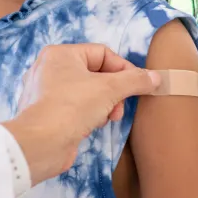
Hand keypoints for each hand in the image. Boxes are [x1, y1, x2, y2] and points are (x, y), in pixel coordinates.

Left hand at [1, 43, 160, 185]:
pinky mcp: (47, 114)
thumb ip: (135, 80)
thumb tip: (156, 77)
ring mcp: (46, 92)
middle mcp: (50, 68)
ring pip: (87, 92)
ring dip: (103, 105)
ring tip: (106, 119)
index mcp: (61, 54)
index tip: (137, 86)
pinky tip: (90, 126)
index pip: (102, 53)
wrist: (40, 144)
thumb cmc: (72, 107)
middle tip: (118, 108)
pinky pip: (75, 107)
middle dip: (113, 92)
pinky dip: (87, 115)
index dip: (123, 69)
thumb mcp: (109, 89)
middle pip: (95, 73)